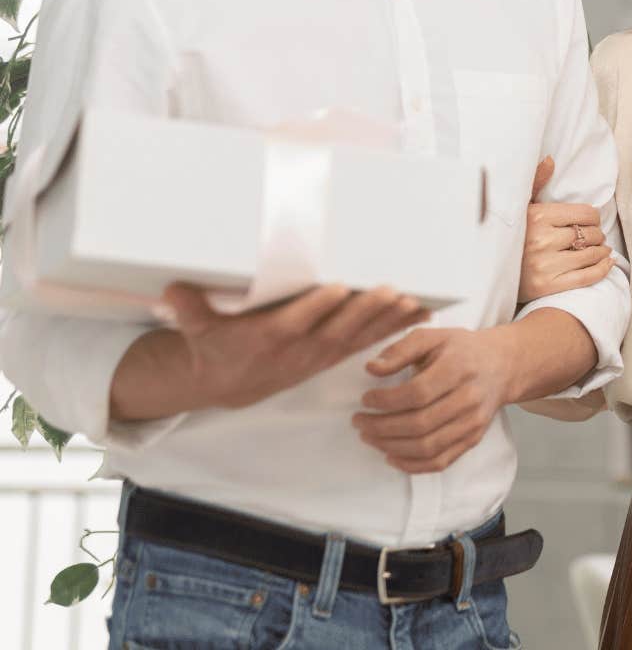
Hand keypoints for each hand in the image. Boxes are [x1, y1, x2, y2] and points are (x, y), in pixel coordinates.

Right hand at [158, 282, 428, 411]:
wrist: (227, 383)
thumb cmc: (215, 346)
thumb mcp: (196, 329)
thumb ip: (190, 308)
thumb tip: (173, 288)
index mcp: (267, 338)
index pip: (295, 321)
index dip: (316, 307)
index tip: (337, 287)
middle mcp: (298, 349)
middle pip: (336, 329)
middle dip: (364, 310)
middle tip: (390, 289)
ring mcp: (319, 355)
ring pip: (358, 338)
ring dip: (388, 321)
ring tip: (414, 301)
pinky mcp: (333, 356)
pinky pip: (368, 344)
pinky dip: (395, 330)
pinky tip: (420, 314)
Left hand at [355, 327, 513, 472]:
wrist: (502, 365)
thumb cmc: (462, 349)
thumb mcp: (433, 336)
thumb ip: (401, 349)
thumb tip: (372, 368)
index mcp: (459, 368)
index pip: (417, 393)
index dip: (386, 401)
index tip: (365, 399)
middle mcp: (470, 398)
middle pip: (420, 424)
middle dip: (381, 427)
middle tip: (359, 422)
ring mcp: (473, 422)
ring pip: (427, 447)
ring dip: (391, 447)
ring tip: (370, 437)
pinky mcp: (473, 439)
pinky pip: (440, 462)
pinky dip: (412, 465)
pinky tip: (391, 456)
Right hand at [520, 155, 612, 303]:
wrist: (488, 272)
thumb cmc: (509, 236)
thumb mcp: (519, 207)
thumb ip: (535, 182)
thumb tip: (550, 159)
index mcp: (537, 216)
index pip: (585, 214)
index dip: (593, 217)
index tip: (589, 221)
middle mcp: (542, 240)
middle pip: (590, 234)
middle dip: (596, 234)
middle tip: (593, 236)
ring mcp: (545, 265)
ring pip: (591, 254)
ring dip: (602, 251)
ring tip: (601, 248)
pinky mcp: (548, 286)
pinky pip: (587, 277)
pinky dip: (603, 269)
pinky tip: (607, 262)